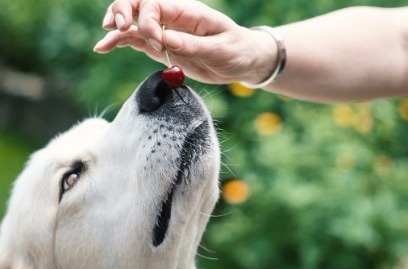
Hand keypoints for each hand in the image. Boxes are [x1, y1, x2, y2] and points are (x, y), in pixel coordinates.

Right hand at [94, 0, 275, 83]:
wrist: (243, 61)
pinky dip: (120, 43)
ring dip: (116, 29)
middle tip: (117, 28)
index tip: (159, 44)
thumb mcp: (220, 49)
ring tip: (103, 42)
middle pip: (138, 5)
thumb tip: (165, 41)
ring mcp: (165, 32)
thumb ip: (192, 45)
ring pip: (133, 23)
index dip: (149, 21)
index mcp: (188, 11)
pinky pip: (137, 41)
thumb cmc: (237, 51)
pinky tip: (104, 47)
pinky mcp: (162, 47)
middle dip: (123, 12)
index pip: (156, 5)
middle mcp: (173, 18)